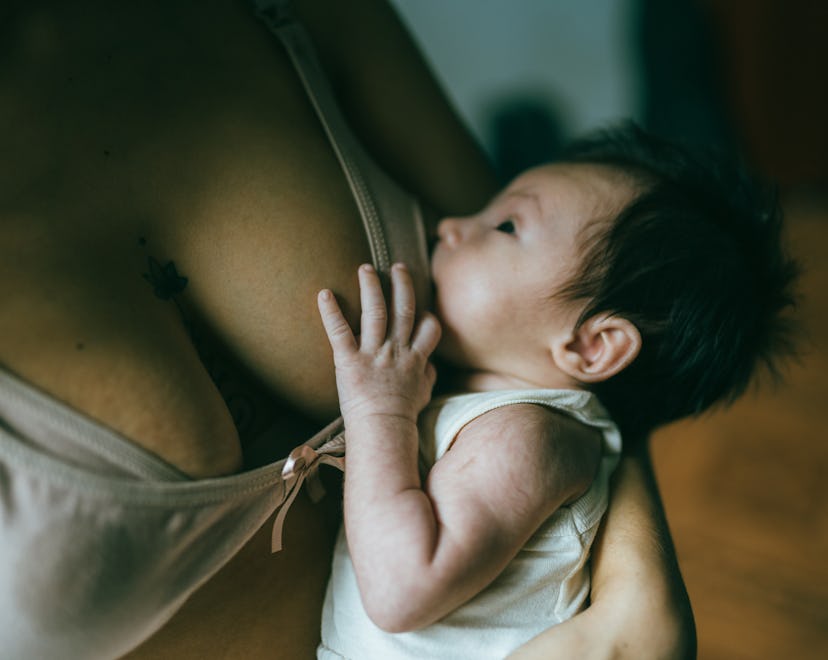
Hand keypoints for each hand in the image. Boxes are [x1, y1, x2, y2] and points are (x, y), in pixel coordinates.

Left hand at [317, 263, 440, 425]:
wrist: (383, 430)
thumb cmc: (402, 416)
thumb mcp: (423, 394)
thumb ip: (427, 375)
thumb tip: (430, 366)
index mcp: (414, 358)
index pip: (428, 327)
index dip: (426, 315)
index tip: (421, 307)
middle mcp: (396, 350)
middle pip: (404, 309)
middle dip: (402, 284)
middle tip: (397, 266)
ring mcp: (373, 354)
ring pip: (376, 311)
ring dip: (372, 287)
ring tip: (366, 268)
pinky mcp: (349, 360)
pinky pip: (339, 331)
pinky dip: (330, 311)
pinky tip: (323, 293)